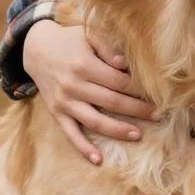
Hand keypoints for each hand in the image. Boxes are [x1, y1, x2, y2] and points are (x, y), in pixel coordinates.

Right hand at [23, 21, 155, 163]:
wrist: (36, 49)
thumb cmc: (70, 40)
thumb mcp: (88, 35)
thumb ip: (108, 48)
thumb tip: (125, 64)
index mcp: (84, 65)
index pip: (119, 81)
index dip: (139, 89)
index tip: (157, 95)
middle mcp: (74, 85)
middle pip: (112, 102)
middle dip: (138, 110)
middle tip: (158, 115)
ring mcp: (64, 102)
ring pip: (95, 122)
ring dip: (118, 131)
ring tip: (138, 135)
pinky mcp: (56, 113)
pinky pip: (70, 134)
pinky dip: (83, 148)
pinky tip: (98, 159)